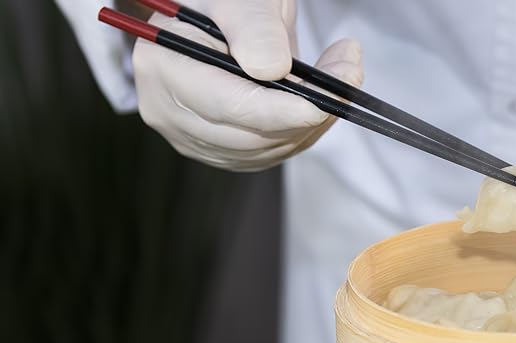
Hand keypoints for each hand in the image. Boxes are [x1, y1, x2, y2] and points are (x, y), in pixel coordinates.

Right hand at [132, 0, 362, 171]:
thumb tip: (272, 69)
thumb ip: (254, 29)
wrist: (218, 18)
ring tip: (343, 75)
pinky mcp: (221, 151)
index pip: (229, 106)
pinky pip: (272, 152)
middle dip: (310, 112)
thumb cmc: (225, 3)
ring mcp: (194, 138)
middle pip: (251, 136)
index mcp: (163, 68)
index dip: (280, 111)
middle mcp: (170, 113)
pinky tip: (322, 99)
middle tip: (350, 75)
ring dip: (315, 121)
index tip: (324, 102)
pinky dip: (305, 130)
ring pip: (269, 150)